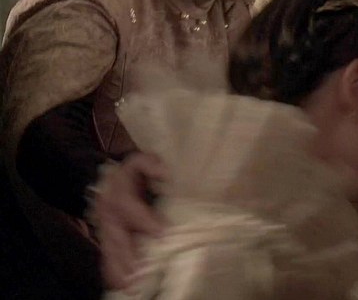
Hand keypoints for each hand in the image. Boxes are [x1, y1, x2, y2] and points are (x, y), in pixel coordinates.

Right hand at [94, 152, 168, 288]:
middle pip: (117, 236)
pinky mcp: (107, 238)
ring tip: (128, 286)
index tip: (161, 234)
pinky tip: (117, 285)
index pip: (129, 206)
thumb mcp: (140, 160)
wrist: (106, 180)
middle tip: (138, 274)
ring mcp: (106, 228)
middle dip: (128, 255)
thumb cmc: (131, 172)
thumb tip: (163, 173)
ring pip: (111, 250)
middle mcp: (108, 213)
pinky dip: (111, 271)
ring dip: (119, 268)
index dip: (144, 220)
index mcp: (118, 192)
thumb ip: (150, 164)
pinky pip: (107, 255)